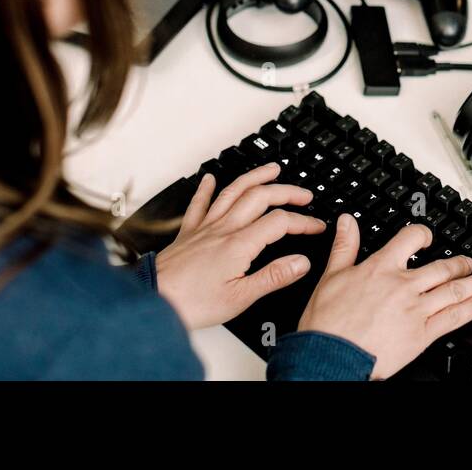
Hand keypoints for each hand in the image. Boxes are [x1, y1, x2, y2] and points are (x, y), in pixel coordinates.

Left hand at [154, 162, 325, 329]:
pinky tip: (210, 178)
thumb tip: (301, 262)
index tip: (317, 226)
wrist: (153, 299)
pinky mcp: (188, 233)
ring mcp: (204, 227)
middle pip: (260, 197)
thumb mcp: (240, 297)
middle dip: (286, 191)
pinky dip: (206, 188)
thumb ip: (274, 277)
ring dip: (255, 177)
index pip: (280, 222)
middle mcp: (223, 229)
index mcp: (239, 244)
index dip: (303, 222)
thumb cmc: (191, 302)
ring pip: (233, 192)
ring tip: (271, 169)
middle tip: (305, 195)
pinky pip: (199, 203)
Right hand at [298, 214, 471, 378]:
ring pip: (455, 290)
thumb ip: (344, 246)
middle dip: (461, 263)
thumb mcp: (331, 276)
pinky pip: (455, 317)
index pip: (410, 239)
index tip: (428, 236)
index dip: (423, 234)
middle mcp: (403, 285)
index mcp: (381, 268)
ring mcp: (416, 310)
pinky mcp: (422, 333)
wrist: (331, 356)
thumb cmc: (328, 322)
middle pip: (442, 267)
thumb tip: (346, 222)